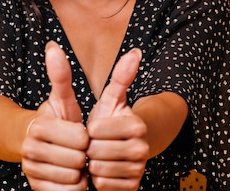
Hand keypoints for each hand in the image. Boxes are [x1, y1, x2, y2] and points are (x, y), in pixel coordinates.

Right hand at [21, 42, 88, 190]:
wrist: (34, 145)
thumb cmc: (55, 120)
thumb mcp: (62, 98)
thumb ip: (61, 75)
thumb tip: (53, 46)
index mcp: (39, 126)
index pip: (80, 138)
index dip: (87, 136)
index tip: (82, 132)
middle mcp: (30, 149)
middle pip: (77, 160)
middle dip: (84, 155)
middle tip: (80, 149)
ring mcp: (31, 171)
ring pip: (73, 179)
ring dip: (81, 172)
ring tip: (76, 161)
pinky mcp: (36, 188)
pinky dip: (74, 187)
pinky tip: (71, 175)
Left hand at [86, 48, 148, 190]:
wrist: (116, 149)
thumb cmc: (109, 121)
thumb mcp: (110, 98)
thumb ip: (120, 76)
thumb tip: (135, 51)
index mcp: (136, 124)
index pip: (95, 130)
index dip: (88, 129)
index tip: (93, 127)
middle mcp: (142, 148)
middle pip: (96, 152)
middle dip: (88, 148)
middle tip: (93, 143)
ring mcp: (138, 170)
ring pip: (99, 171)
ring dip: (91, 164)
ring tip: (97, 156)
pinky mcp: (132, 187)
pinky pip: (104, 187)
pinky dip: (97, 180)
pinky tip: (101, 171)